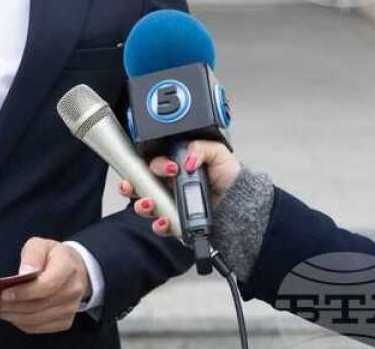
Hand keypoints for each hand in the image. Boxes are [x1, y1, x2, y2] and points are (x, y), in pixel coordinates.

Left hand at [0, 238, 90, 333]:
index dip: (24, 292)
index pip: (47, 285)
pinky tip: (4, 313)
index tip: (3, 293)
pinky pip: (37, 327)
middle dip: (8, 306)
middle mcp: (72, 291)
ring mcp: (69, 309)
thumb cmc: (53, 255)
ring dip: (9, 315)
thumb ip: (32, 255)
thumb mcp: (41, 245)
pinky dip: (18, 322)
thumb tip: (24, 272)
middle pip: (37, 306)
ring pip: (35, 320)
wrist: (74, 269)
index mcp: (67, 267)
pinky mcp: (63, 321)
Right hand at [118, 139, 242, 235]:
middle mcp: (170, 185)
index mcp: (176, 167)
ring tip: (149, 204)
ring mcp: (172, 205)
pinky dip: (159, 225)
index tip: (170, 168)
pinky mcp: (178, 223)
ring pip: (146, 206)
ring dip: (142, 205)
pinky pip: (161, 226)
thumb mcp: (218, 153)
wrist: (242, 204)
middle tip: (132, 186)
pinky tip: (164, 221)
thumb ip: (199, 148)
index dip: (154, 165)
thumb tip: (186, 159)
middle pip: (141, 185)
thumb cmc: (231, 179)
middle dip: (131, 185)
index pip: (153, 164)